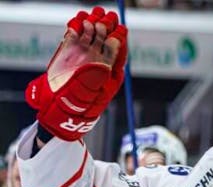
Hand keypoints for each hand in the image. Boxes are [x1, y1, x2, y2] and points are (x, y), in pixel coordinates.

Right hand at [26, 7, 126, 140]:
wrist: (58, 106)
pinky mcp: (69, 49)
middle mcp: (99, 58)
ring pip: (91, 32)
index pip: (119, 49)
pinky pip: (75, 32)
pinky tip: (75, 26)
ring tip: (89, 22)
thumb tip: (113, 45)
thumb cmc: (81, 102)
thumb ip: (103, 66)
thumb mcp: (96, 87)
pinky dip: (75, 26)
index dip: (120, 37)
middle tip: (103, 21)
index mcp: (111, 69)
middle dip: (106, 26)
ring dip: (91, 23)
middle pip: (106, 36)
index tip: (120, 30)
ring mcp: (84, 52)